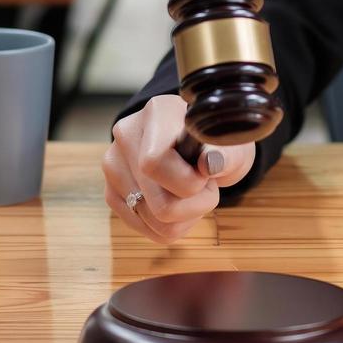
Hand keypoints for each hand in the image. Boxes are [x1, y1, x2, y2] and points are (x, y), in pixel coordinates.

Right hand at [101, 95, 255, 243]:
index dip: (187, 182)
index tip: (205, 175)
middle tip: (204, 186)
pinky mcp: (111, 192)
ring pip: (152, 220)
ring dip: (183, 217)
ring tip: (189, 192)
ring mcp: (114, 164)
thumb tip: (209, 163)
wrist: (197, 146)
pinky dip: (169, 225)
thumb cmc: (215, 144)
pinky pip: (145, 229)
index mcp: (157, 113)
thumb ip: (225, 153)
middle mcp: (126, 135)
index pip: (155, 163)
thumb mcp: (230, 145)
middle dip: (193, 205)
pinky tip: (176, 201)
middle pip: (158, 202)